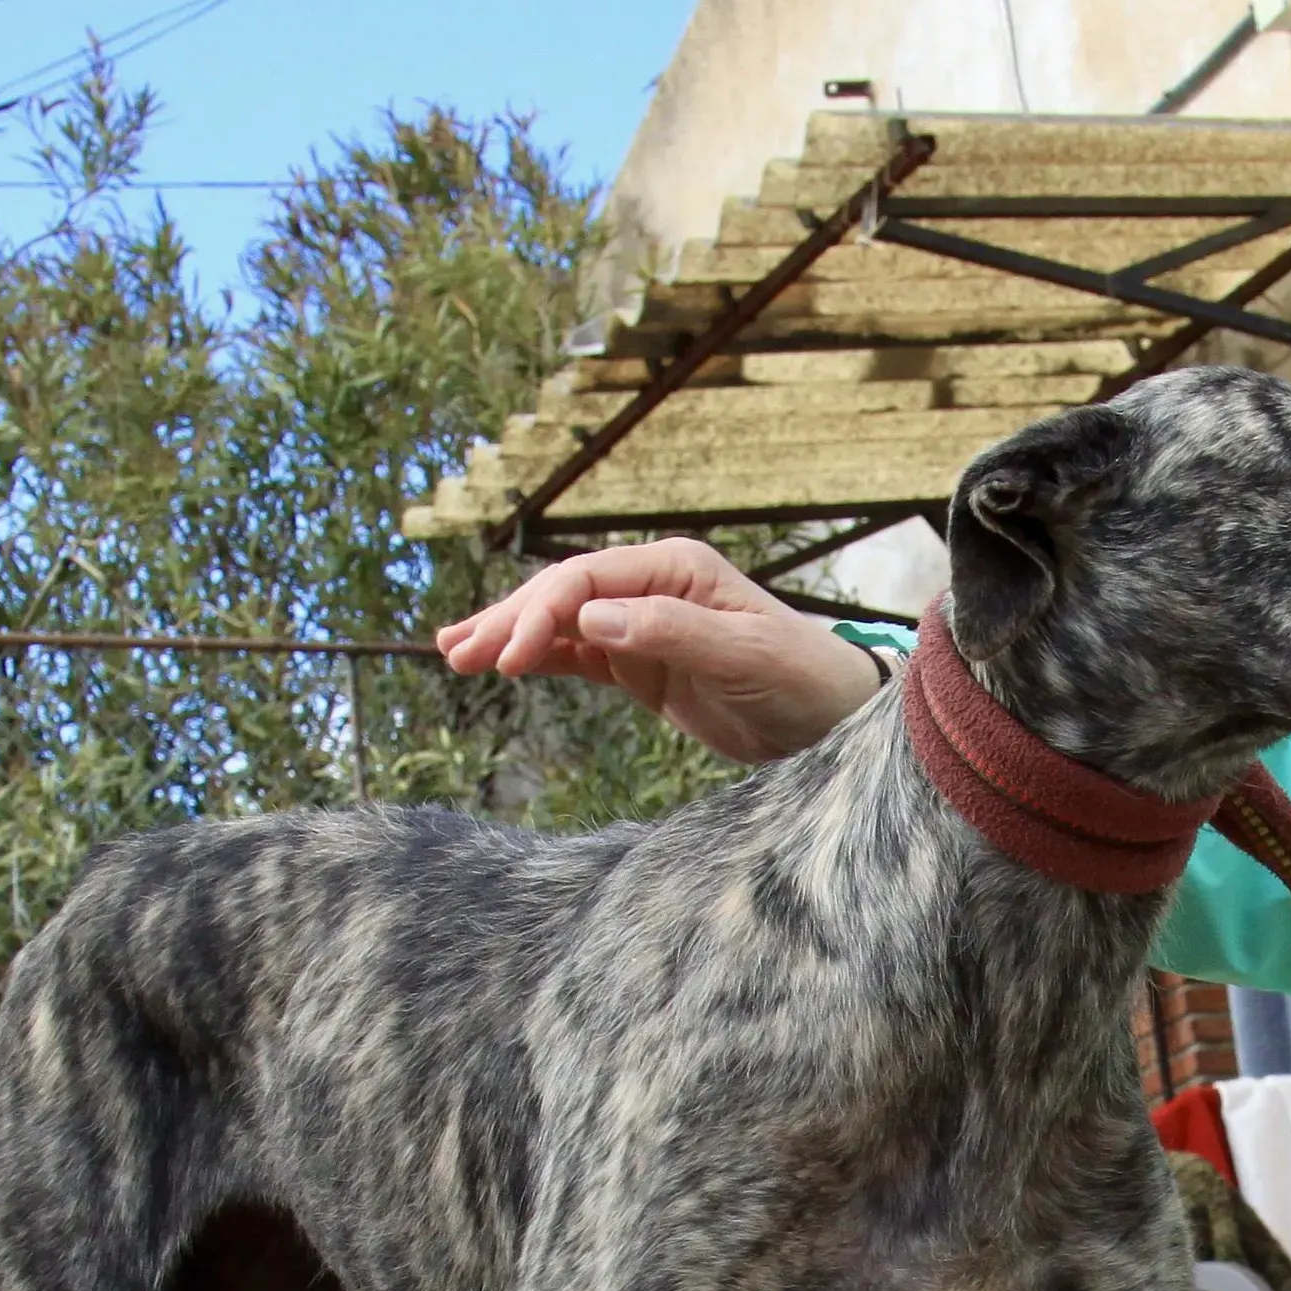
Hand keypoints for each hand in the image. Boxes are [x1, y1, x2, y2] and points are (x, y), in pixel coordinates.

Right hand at [435, 539, 888, 764]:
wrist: (833, 719)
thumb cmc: (801, 678)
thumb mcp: (743, 656)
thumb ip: (670, 635)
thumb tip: (593, 618)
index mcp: (676, 570)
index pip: (587, 579)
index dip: (540, 612)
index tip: (511, 657)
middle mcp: (653, 588)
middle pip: (562, 594)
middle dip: (510, 621)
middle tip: (460, 655)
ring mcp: (644, 626)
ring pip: (562, 623)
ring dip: (511, 637)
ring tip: (456, 655)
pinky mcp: (643, 665)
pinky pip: (579, 655)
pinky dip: (539, 659)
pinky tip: (501, 667)